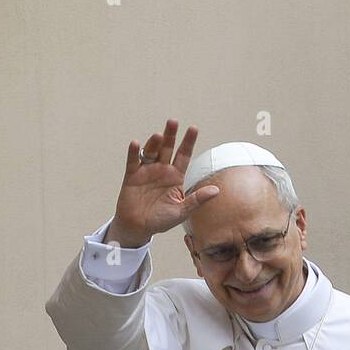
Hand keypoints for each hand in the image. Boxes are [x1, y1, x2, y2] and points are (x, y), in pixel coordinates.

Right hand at [106, 119, 220, 247]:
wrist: (138, 228)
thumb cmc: (160, 221)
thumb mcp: (181, 212)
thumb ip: (197, 200)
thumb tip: (217, 190)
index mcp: (175, 176)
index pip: (184, 155)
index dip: (188, 142)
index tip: (193, 128)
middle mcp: (162, 169)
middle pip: (167, 148)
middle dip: (171, 135)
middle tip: (173, 122)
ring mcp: (147, 170)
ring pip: (151, 151)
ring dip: (154, 143)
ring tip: (159, 136)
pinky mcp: (132, 175)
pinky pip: (133, 161)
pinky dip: (134, 152)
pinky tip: (136, 144)